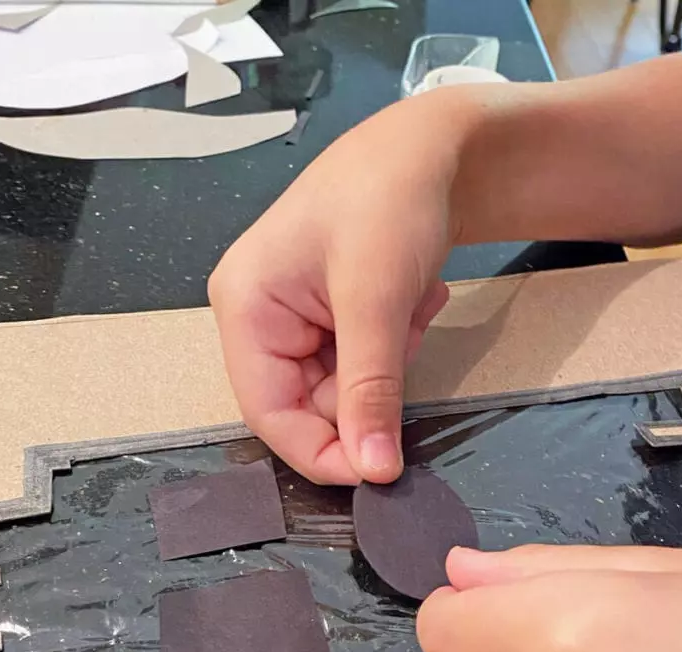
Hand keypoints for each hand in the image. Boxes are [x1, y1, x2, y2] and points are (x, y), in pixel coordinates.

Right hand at [209, 92, 477, 484]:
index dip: (321, 453)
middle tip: (404, 338)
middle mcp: (261, 319)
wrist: (435, 148)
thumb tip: (374, 472)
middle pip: (309, 405)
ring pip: (346, 388)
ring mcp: (298, 319)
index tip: (378, 473)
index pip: (268, 414)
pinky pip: (365, 364)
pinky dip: (396, 343)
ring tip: (409, 301)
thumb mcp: (376, 300)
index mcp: (245, 308)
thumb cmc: (389, 200)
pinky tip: (412, 294)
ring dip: (389, 360)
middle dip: (368, 388)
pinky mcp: (333, 318)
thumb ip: (370, 390)